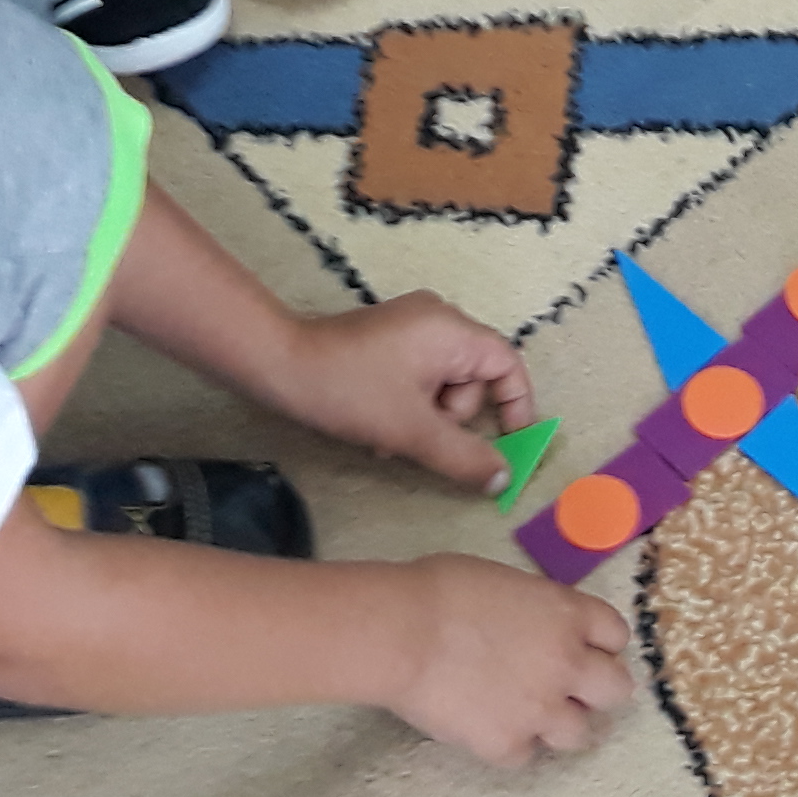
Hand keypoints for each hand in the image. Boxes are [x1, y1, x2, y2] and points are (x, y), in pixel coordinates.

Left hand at [265, 289, 530, 491]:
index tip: (512, 444)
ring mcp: (412, 325)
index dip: (517, 406)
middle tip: (422, 441)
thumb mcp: (412, 431)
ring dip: (426, 418)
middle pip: (474, 378)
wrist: (280, 364)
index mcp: (453, 330)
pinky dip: (409, 404)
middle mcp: (438, 319)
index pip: (508, 364)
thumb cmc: (351, 390)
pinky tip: (379, 426)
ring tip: (390, 438)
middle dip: (452, 419)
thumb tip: (503, 477)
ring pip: (443, 383)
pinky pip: (419, 376)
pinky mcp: (388, 338)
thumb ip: (464, 456)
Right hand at [380, 552, 632, 763]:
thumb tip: (534, 627)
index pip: (616, 635)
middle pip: (616, 690)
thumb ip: (537, 611)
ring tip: (532, 717)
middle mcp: (568, 664)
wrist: (403, 633)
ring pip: (581, 734)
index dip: (600, 643)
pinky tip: (488, 728)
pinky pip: (526, 755)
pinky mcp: (507, 744)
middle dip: (597, 690)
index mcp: (568, 615)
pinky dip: (511, 744)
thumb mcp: (507, 583)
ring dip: (560, 725)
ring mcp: (541, 710)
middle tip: (570, 690)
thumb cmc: (442, 590)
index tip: (583, 648)